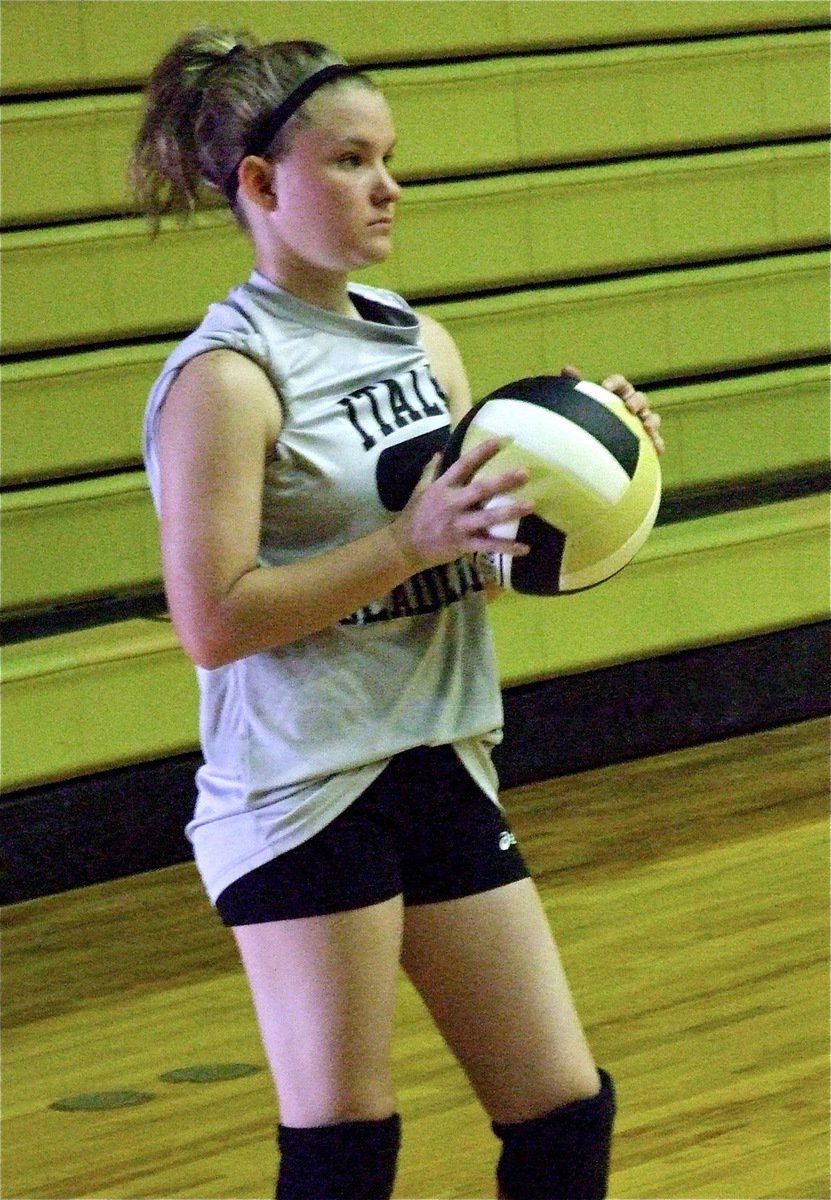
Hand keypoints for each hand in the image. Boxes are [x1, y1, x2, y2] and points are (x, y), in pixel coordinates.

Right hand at [391, 438, 533, 572]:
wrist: (404, 547)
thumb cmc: (414, 516)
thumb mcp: (420, 490)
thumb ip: (431, 471)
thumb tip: (440, 451)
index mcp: (442, 488)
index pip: (463, 465)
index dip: (480, 453)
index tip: (499, 441)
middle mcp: (452, 504)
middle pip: (480, 490)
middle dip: (503, 481)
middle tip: (525, 473)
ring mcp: (458, 525)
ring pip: (487, 517)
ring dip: (509, 511)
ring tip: (531, 505)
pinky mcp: (462, 544)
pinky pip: (488, 546)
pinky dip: (506, 548)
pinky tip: (525, 548)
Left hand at [562, 364, 664, 454]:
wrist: (596, 442)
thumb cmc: (591, 416)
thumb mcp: (582, 402)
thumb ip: (576, 386)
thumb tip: (567, 369)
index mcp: (618, 393)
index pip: (619, 382)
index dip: (614, 382)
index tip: (605, 387)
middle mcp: (632, 405)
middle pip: (639, 398)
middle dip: (636, 401)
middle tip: (629, 407)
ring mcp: (641, 422)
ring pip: (652, 417)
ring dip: (652, 420)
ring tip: (647, 427)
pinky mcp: (647, 439)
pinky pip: (655, 440)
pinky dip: (657, 443)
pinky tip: (658, 450)